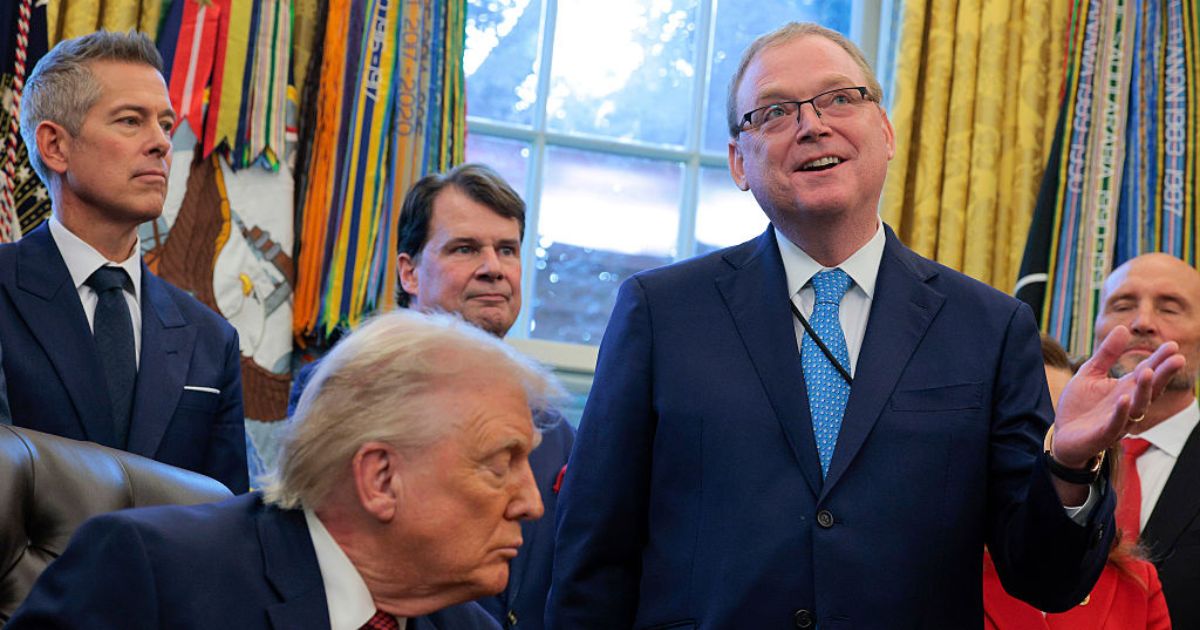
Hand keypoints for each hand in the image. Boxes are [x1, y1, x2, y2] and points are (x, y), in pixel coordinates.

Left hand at [1051, 325, 1184, 468]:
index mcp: (1126, 389)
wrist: (1062, 437)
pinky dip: (1121, 412)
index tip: (1173, 345)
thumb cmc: (1080, 405)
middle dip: (1163, 374)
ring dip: (1144, 390)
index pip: (1147, 372)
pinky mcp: (1104, 434)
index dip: (1159, 360)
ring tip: (1147, 371)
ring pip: (1137, 406)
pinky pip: (1116, 424)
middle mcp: (1128, 405)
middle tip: (1177, 358)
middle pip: (1150, 389)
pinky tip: (1124, 398)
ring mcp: (1118, 420)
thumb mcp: (1090, 373)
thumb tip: (1123, 328)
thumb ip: (1107, 354)